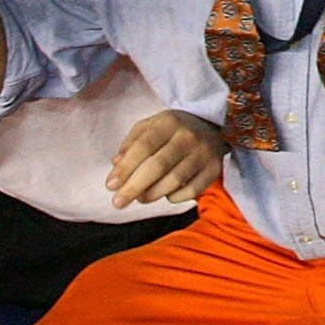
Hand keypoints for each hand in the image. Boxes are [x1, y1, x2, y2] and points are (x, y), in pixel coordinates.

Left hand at [106, 108, 224, 205]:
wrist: (213, 126)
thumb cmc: (173, 130)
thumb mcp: (150, 126)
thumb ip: (131, 143)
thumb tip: (115, 164)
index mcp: (169, 122)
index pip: (144, 146)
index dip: (125, 168)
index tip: (110, 185)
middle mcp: (188, 136)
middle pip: (158, 166)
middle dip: (134, 187)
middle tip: (117, 202)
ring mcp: (204, 153)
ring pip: (174, 181)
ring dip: (152, 194)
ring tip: (140, 198)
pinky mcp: (214, 169)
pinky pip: (192, 191)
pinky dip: (174, 197)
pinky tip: (166, 194)